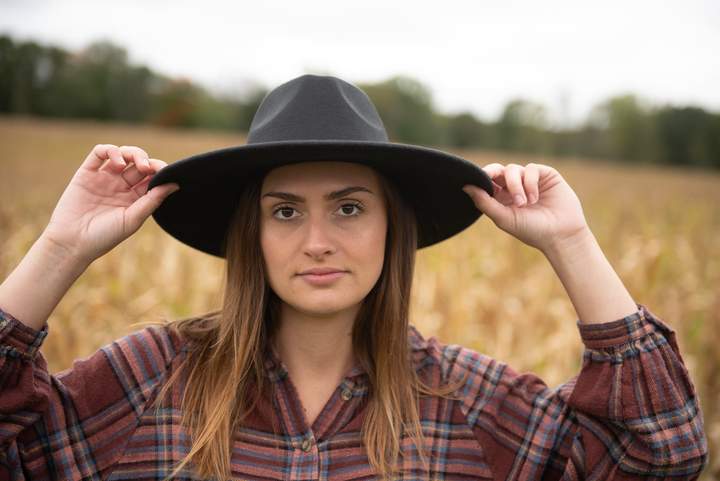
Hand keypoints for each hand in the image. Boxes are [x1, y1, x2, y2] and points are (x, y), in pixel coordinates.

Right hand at [41, 144, 179, 263]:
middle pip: (139, 163)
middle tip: (147, 168)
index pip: (151, 177)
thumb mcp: (133, 219)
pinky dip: (111, 150)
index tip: (165, 172)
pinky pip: (99, 153)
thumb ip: (153, 200)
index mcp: (135, 198)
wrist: (72, 243)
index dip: (160, 170)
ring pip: (122, 154)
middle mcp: (121, 186)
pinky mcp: (86, 173)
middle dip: (146, 161)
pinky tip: (118, 162)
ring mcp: (104, 178)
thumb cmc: (105, 236)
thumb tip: (175, 184)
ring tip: (135, 164)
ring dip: (132, 153)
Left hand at [462, 162, 589, 252]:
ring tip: (523, 203)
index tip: (477, 179)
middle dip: (494, 174)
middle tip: (491, 179)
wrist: (560, 234)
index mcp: (500, 197)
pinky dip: (529, 183)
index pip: (486, 181)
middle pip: (498, 171)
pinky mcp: (545, 174)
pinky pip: (530, 169)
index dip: (481, 177)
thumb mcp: (503, 218)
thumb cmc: (531, 230)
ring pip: (513, 170)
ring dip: (515, 186)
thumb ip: (484, 202)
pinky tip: (534, 198)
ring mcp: (529, 179)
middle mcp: (513, 186)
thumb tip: (465, 186)